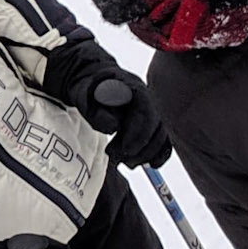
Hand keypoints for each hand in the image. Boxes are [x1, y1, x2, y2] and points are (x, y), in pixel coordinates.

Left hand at [43, 41, 171, 169]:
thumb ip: (96, 111)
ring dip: (147, 154)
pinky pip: (163, 140)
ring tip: (125, 162)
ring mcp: (152, 111)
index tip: (125, 150)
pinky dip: (159, 154)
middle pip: (155, 126)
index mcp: (132, 87)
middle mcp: (147, 98)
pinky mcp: (152, 124)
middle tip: (118, 159)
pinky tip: (149, 164)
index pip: (145, 112)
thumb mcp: (84, 98)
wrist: (94, 84)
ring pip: (161, 135)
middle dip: (140, 148)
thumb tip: (114, 126)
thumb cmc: (88, 91)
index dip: (138, 134)